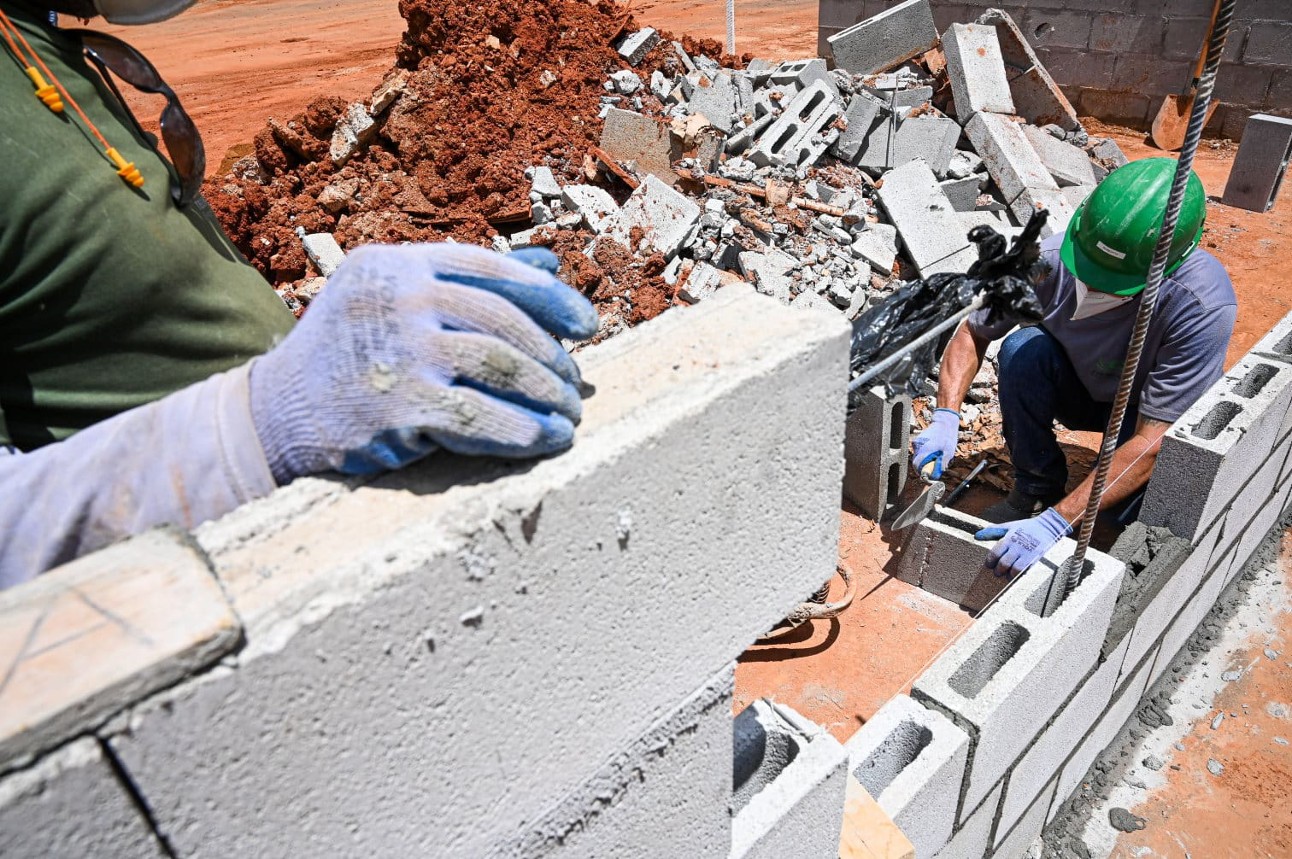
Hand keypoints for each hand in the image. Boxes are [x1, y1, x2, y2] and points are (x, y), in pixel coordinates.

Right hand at [249, 243, 599, 482]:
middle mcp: (399, 300)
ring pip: (500, 367)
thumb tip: (550, 263)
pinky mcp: (400, 409)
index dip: (549, 297)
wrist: (276, 412)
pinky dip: (521, 431)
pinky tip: (545, 440)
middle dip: (551, 356)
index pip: (492, 269)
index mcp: (399, 265)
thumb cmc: (347, 352)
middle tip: (575, 384)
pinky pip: (480, 419)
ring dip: (546, 395)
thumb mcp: (393, 297)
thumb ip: (465, 280)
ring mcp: (399, 353)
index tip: (586, 324)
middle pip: (502, 321)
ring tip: (568, 414)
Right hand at [911, 408, 959, 478]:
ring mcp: (916, 443)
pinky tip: (932, 453)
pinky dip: (923, 455)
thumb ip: (942, 463)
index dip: (921, 473)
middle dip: (922, 468)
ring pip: (916, 457)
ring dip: (923, 461)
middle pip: (916, 463)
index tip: (926, 477)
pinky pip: (918, 452)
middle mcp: (918, 446)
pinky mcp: (917, 441)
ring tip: (933, 460)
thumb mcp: (949, 452)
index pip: (917, 466)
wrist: (944, 422)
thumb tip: (937, 474)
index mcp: (925, 449)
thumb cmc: (947, 436)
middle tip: (931, 470)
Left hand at [974, 508, 1071, 578]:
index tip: (990, 565)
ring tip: (1007, 575)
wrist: (1050, 527)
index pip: (994, 554)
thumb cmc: (1027, 528)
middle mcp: (1018, 547)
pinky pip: (1028, 572)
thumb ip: (993, 531)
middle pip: (1003, 564)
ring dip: (1009, 575)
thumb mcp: (1009, 526)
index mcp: (1009, 538)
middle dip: (998, 571)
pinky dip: (1021, 576)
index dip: (990, 562)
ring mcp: (1028, 554)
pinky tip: (1018, 575)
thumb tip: (976, 536)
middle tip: (998, 572)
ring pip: (1015, 570)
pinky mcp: (1038, 560)